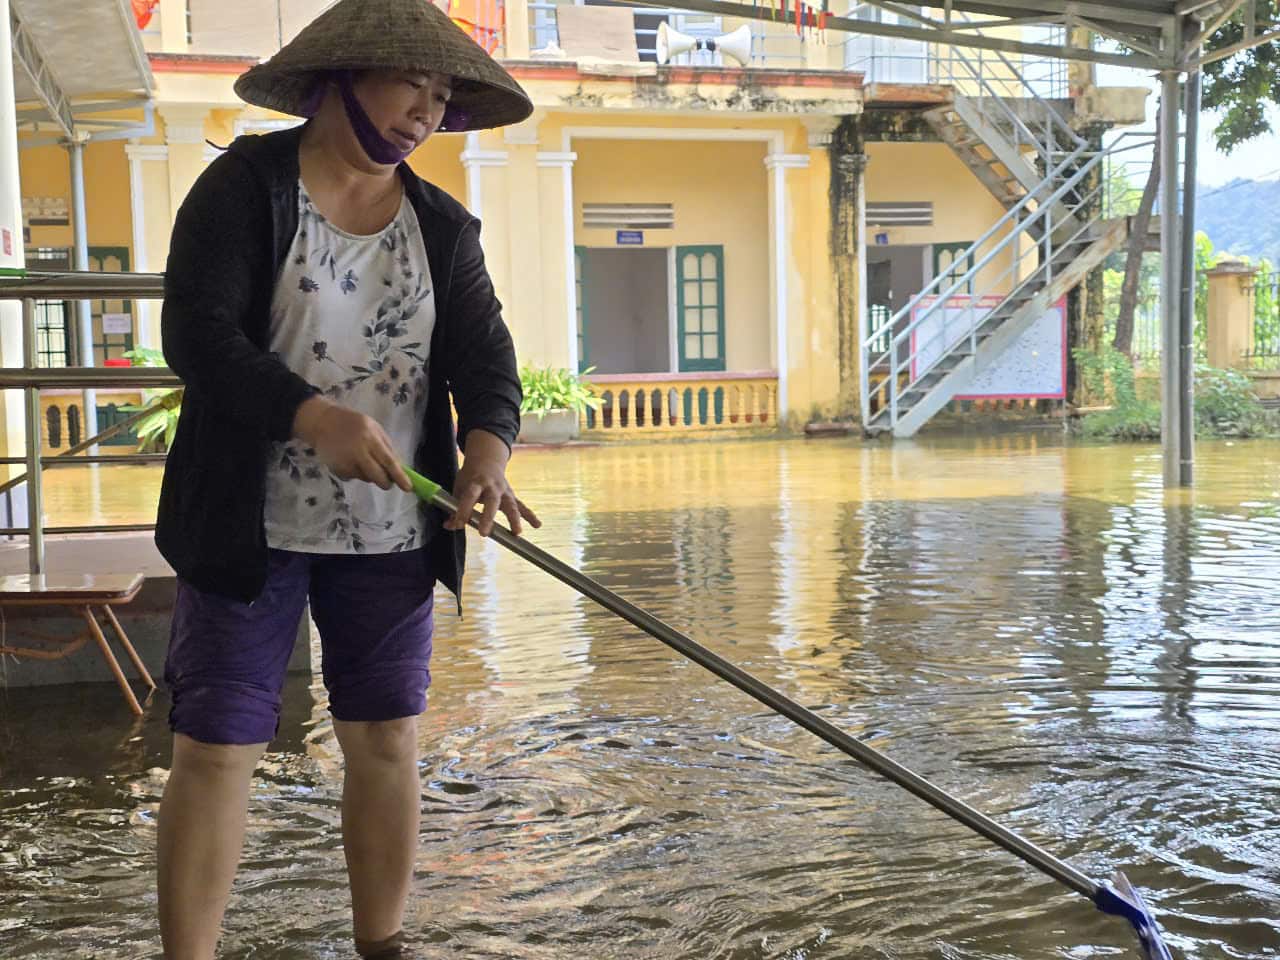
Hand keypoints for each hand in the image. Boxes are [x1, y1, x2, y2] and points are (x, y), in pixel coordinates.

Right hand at [292, 396, 410, 491]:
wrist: (322, 422)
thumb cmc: (353, 424)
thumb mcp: (374, 428)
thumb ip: (387, 447)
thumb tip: (399, 468)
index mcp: (371, 438)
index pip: (389, 461)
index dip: (399, 476)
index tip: (408, 488)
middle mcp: (358, 452)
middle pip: (377, 476)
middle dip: (386, 483)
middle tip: (388, 483)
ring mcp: (346, 462)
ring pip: (366, 478)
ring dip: (369, 474)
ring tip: (360, 457)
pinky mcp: (337, 470)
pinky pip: (354, 477)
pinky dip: (356, 472)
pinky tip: (348, 459)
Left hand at [446, 429, 541, 536]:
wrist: (487, 461)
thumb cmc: (470, 477)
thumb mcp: (459, 488)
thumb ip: (454, 507)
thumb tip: (449, 526)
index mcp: (476, 482)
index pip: (469, 496)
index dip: (463, 510)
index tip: (459, 524)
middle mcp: (492, 486)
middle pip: (492, 502)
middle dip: (488, 518)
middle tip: (484, 534)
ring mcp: (505, 491)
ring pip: (511, 505)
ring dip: (514, 519)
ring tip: (517, 533)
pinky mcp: (512, 496)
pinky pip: (522, 506)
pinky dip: (530, 515)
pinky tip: (537, 525)